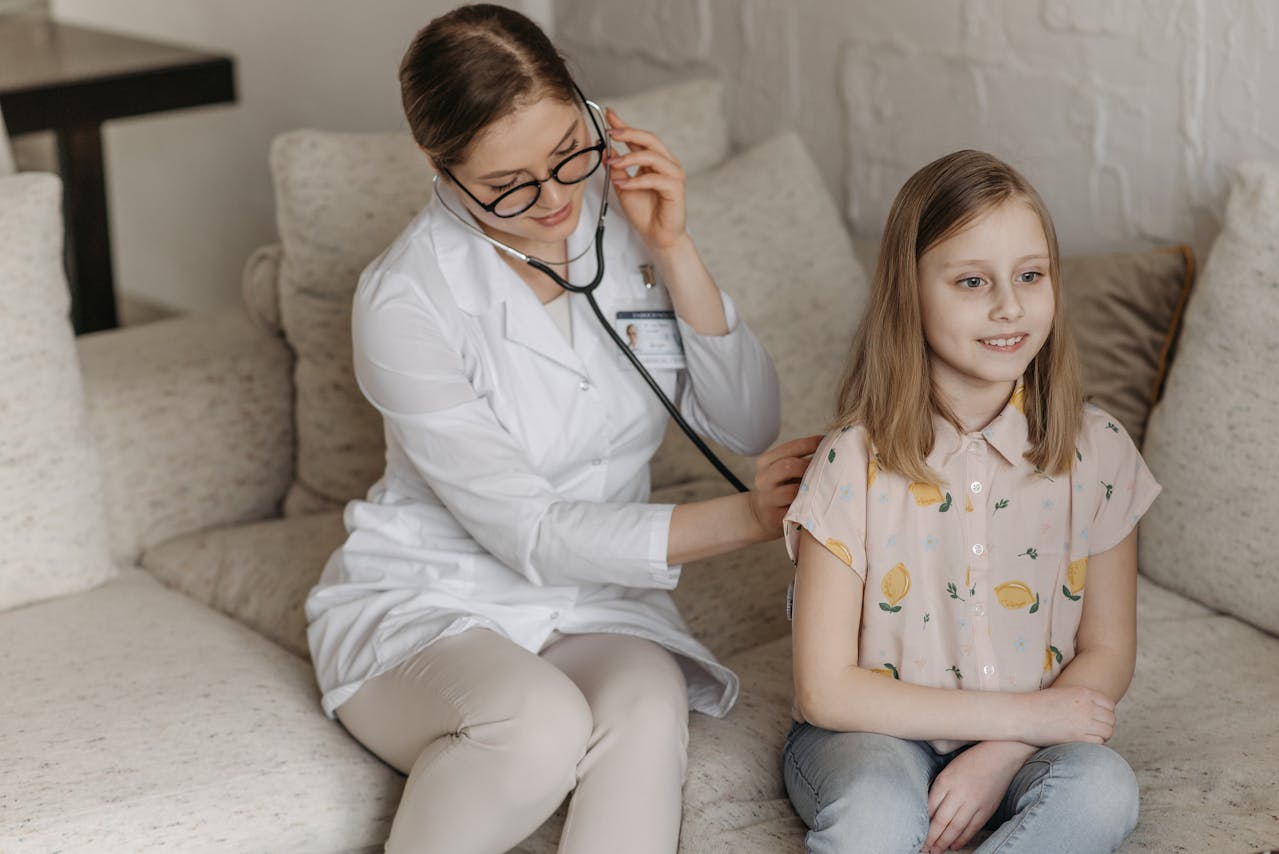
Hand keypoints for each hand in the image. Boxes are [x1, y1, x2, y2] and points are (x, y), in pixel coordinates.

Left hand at [604, 107, 686, 250]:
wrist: (657, 236)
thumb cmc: (644, 213)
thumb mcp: (623, 186)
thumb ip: (617, 168)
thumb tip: (606, 150)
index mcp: (654, 160)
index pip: (639, 138)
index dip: (624, 124)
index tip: (608, 113)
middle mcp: (666, 163)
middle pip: (649, 139)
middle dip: (629, 133)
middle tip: (611, 132)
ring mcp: (673, 174)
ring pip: (652, 156)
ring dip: (630, 158)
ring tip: (613, 163)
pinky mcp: (676, 188)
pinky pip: (654, 179)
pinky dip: (636, 180)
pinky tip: (622, 184)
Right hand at [748, 435, 821, 539]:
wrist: (761, 516)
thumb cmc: (780, 488)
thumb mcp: (783, 471)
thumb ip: (800, 460)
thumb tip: (830, 449)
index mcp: (765, 462)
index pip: (790, 448)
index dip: (811, 443)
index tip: (829, 442)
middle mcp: (763, 479)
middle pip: (788, 466)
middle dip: (811, 466)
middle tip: (829, 467)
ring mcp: (766, 499)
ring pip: (792, 490)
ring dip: (811, 488)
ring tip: (825, 485)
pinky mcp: (774, 517)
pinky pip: (796, 510)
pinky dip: (808, 505)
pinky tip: (818, 502)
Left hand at [924, 741, 1034, 852]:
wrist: (1001, 754)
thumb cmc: (971, 759)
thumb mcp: (949, 769)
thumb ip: (939, 788)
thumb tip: (929, 810)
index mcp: (945, 781)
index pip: (930, 808)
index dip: (923, 824)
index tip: (917, 834)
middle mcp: (959, 793)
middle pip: (942, 821)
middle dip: (932, 838)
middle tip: (924, 849)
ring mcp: (974, 802)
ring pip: (956, 828)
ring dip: (945, 842)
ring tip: (936, 851)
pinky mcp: (988, 809)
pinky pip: (973, 828)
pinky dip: (963, 839)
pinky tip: (955, 845)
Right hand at [1018, 684, 1115, 745]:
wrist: (1021, 714)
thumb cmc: (1037, 705)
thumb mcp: (1062, 694)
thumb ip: (1080, 700)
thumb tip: (1094, 710)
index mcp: (1083, 692)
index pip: (1109, 704)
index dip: (1105, 713)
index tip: (1097, 718)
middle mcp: (1086, 706)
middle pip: (1111, 719)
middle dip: (1105, 725)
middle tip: (1093, 729)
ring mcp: (1083, 721)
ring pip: (1108, 731)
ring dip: (1101, 735)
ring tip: (1088, 736)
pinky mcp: (1077, 736)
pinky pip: (1098, 742)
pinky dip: (1094, 743)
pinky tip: (1082, 742)